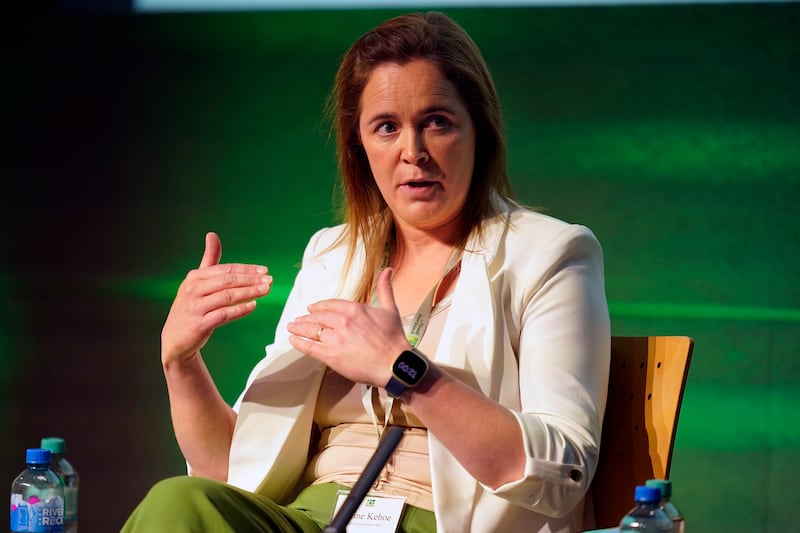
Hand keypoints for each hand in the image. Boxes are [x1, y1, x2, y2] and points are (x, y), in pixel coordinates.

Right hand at [161, 232, 271, 367]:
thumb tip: (212, 234)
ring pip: (227, 297)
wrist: (175, 339)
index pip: (225, 269)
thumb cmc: (191, 307)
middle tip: (269, 280)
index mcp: (195, 277)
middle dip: (250, 280)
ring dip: (249, 292)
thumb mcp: (197, 282)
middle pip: (227, 281)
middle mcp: (193, 290)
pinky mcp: (199, 324)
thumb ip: (209, 259)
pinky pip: (223, 315)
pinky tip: (253, 306)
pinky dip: (240, 310)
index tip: (264, 271)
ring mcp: (195, 307)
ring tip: (265, 290)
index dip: (246, 270)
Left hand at [287, 268, 410, 386]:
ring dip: (299, 328)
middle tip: (299, 320)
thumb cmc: (394, 339)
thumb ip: (385, 288)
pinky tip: (293, 340)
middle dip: (306, 318)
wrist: (395, 363)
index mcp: (354, 309)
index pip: (330, 305)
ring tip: (292, 327)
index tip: (312, 308)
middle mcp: (342, 322)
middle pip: (317, 317)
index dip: (319, 306)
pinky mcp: (331, 356)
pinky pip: (310, 347)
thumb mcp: (390, 309)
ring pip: (311, 330)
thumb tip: (387, 270)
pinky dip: (299, 343)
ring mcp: (335, 339)